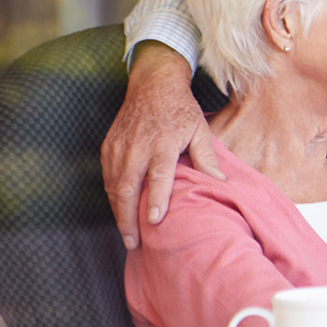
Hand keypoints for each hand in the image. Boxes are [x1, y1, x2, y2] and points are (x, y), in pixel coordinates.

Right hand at [101, 42, 222, 248]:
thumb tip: (219, 182)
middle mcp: (137, 147)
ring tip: (128, 234)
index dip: (156, 200)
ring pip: (114, 186)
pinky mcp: (109, 147)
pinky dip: (113, 197)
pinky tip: (120, 210)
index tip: (155, 221)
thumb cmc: (181, 110)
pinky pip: (108, 177)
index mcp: (163, 144)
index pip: (158, 177)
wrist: (153, 85)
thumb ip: (207, 157)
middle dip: (128, 218)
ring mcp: (119, 147)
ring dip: (118, 212)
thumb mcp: (200, 129)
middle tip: (134, 242)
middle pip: (127, 188)